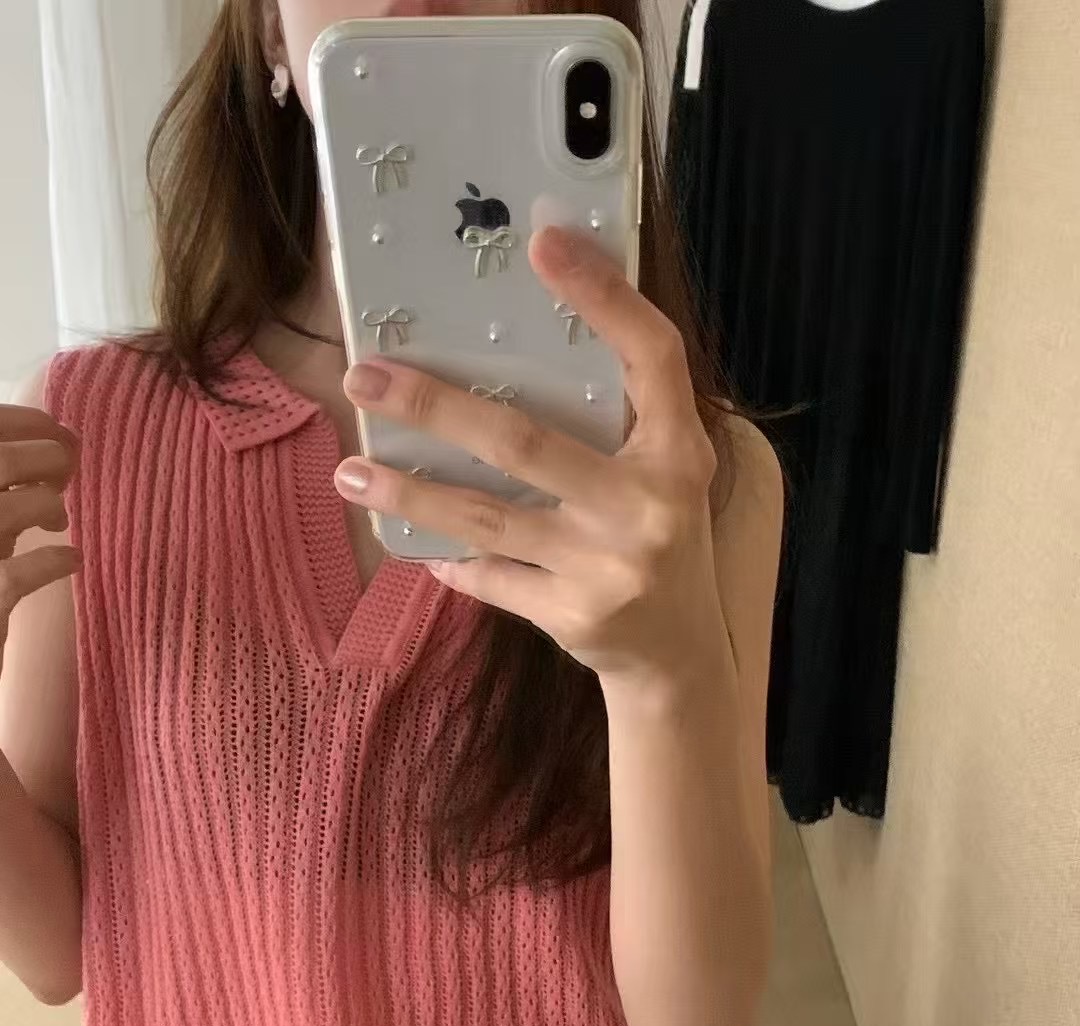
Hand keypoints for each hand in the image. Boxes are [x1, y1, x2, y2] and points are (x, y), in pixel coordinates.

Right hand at [0, 404, 80, 667]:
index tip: (58, 431)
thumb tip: (60, 443)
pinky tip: (71, 560)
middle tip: (67, 471)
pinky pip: (20, 574)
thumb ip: (7, 484)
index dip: (23, 422)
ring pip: (7, 509)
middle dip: (45, 457)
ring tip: (58, 519)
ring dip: (47, 505)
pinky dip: (54, 561)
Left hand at [336, 226, 726, 688]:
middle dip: (436, 407)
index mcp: (678, 452)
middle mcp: (648, 507)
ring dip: (411, 494)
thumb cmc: (659, 534)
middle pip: (526, 443)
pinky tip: (413, 544)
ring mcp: (608, 568)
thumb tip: (524, 330)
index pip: (651, 356)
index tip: (544, 240)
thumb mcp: (666, 468)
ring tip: (350, 472)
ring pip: (488, 518)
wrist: (678, 654)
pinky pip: (489, 578)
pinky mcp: (572, 616)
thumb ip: (618, 413)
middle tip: (364, 375)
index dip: (604, 297)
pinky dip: (450, 559)